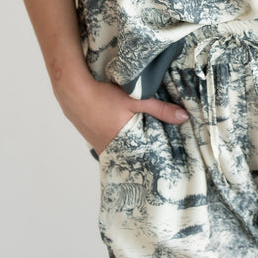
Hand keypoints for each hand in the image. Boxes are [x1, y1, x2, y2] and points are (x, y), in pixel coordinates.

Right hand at [55, 74, 187, 155]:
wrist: (73, 91)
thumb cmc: (104, 96)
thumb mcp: (136, 100)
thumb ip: (161, 109)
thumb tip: (184, 117)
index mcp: (122, 145)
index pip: (143, 160)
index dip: (155, 161)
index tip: (169, 165)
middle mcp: (110, 150)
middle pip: (133, 158)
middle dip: (146, 157)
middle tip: (164, 159)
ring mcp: (100, 147)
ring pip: (123, 152)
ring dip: (133, 149)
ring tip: (150, 149)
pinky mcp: (95, 140)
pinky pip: (113, 147)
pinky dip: (123, 143)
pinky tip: (130, 137)